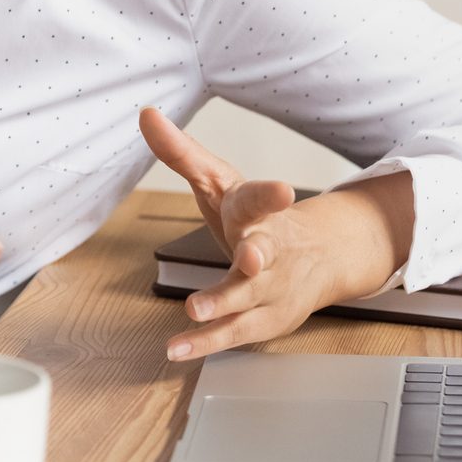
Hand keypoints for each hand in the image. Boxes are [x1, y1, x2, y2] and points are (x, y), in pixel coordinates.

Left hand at [139, 108, 413, 362]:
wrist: (315, 257)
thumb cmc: (254, 216)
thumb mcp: (218, 180)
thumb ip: (180, 152)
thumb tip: (146, 114)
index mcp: (256, 210)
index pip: (262, 198)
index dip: (270, 195)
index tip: (283, 190)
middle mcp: (267, 248)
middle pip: (264, 251)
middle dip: (258, 254)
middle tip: (250, 258)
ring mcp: (269, 286)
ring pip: (248, 296)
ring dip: (223, 303)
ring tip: (195, 309)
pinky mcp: (263, 318)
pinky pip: (234, 332)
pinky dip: (205, 342)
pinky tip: (177, 348)